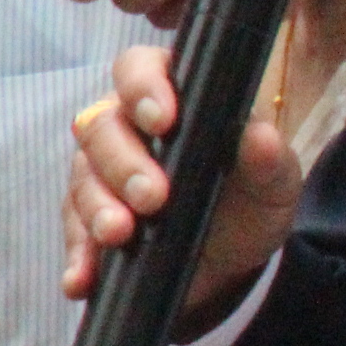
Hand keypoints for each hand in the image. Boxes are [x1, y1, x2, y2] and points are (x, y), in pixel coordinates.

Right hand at [64, 44, 306, 320]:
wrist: (234, 264)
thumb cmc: (250, 201)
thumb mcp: (273, 183)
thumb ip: (269, 159)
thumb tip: (261, 136)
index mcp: (173, 98)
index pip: (141, 67)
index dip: (143, 85)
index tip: (162, 120)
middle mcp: (127, 128)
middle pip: (101, 125)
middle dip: (123, 161)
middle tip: (152, 197)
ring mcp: (101, 174)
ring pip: (82, 177)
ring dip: (98, 208)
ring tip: (120, 235)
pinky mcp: (87, 220)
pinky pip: (72, 231)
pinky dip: (77, 254)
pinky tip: (82, 278)